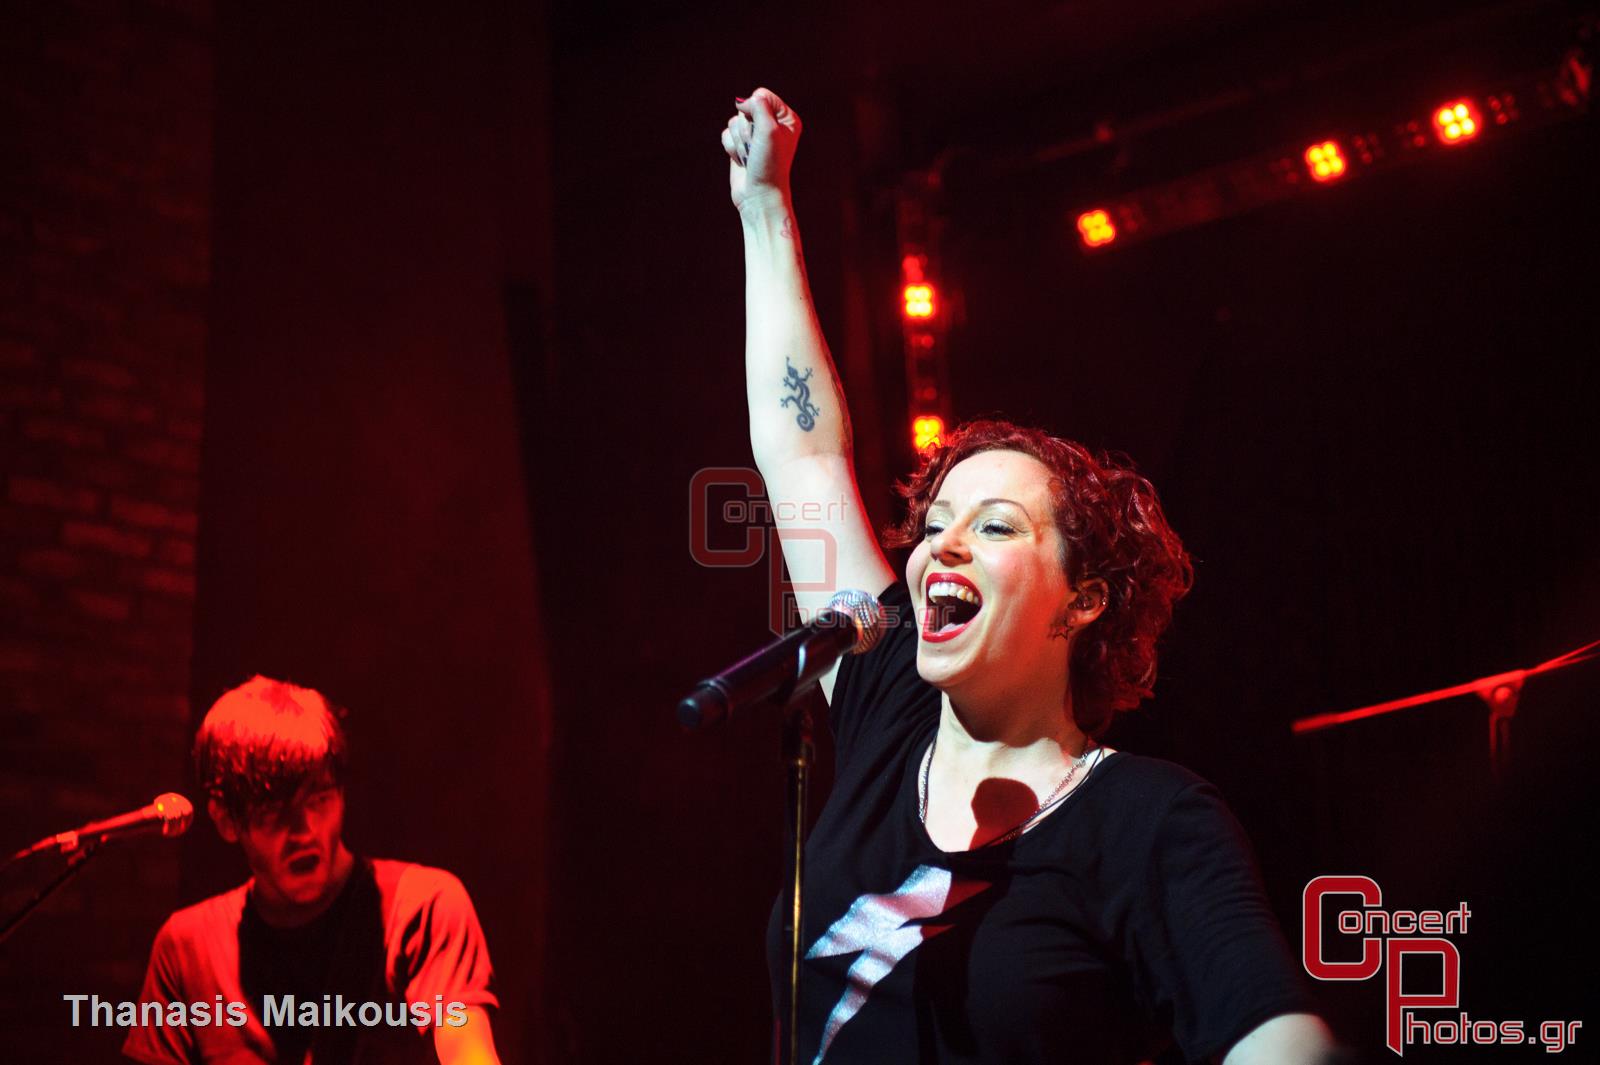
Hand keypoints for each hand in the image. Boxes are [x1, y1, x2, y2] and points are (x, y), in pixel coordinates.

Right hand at [722, 87, 801, 212]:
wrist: (759, 195)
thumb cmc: (770, 165)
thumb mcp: (769, 129)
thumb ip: (758, 106)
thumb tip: (742, 101)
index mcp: (786, 118)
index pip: (761, 95)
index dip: (754, 109)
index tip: (761, 130)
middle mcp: (771, 124)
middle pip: (745, 109)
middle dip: (747, 130)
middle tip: (757, 149)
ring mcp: (755, 135)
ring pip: (734, 122)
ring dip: (740, 141)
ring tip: (751, 157)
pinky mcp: (741, 145)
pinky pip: (726, 134)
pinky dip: (732, 148)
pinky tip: (743, 161)